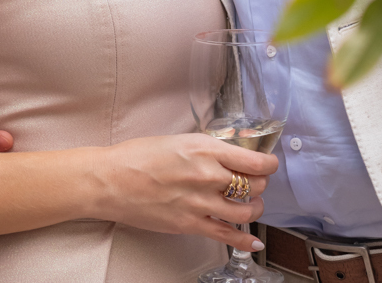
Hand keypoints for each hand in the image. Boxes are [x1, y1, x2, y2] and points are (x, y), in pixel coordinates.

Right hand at [89, 133, 276, 252]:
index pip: (253, 160)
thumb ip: (206, 148)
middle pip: (254, 185)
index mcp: (204, 148)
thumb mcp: (178, 139)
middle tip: (258, 183)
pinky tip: (253, 242)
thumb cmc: (138, 156)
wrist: (112, 180)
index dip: (269, 164)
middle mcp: (207, 175)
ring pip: (246, 211)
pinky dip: (245, 241)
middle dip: (261, 184)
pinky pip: (227, 235)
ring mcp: (200, 202)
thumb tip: (230, 152)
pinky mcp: (191, 224)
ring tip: (252, 206)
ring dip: (255, 209)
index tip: (270, 164)